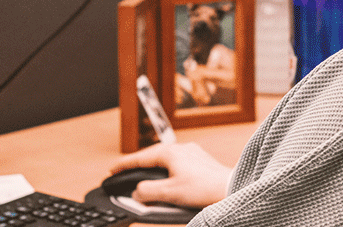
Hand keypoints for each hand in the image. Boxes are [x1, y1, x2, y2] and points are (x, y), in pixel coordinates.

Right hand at [110, 142, 230, 208]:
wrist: (230, 189)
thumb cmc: (204, 189)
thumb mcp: (169, 193)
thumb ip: (148, 192)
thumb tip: (136, 192)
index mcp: (170, 152)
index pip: (140, 157)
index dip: (124, 165)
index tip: (112, 169)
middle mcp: (181, 149)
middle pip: (152, 157)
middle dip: (138, 166)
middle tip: (125, 174)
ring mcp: (192, 154)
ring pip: (166, 161)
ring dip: (154, 170)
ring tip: (145, 179)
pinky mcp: (201, 162)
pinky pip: (177, 164)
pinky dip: (168, 172)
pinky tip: (169, 182)